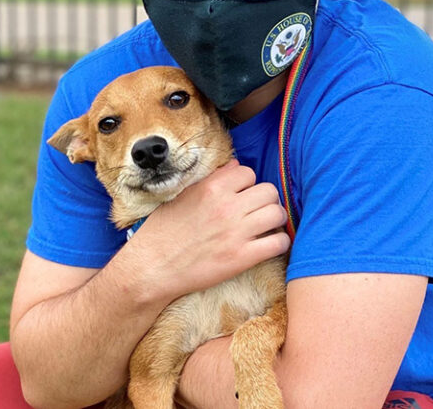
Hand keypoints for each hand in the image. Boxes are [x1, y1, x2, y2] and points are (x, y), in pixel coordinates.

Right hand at [124, 159, 289, 302]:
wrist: (153, 266)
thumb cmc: (162, 231)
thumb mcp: (182, 195)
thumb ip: (211, 179)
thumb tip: (234, 165)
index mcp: (211, 188)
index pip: (248, 172)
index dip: (246, 184)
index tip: (241, 195)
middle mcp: (227, 207)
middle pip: (269, 191)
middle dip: (265, 200)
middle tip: (257, 211)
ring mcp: (236, 232)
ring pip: (277, 214)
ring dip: (275, 219)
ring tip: (265, 227)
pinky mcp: (241, 258)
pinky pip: (278, 243)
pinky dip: (279, 242)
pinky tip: (268, 245)